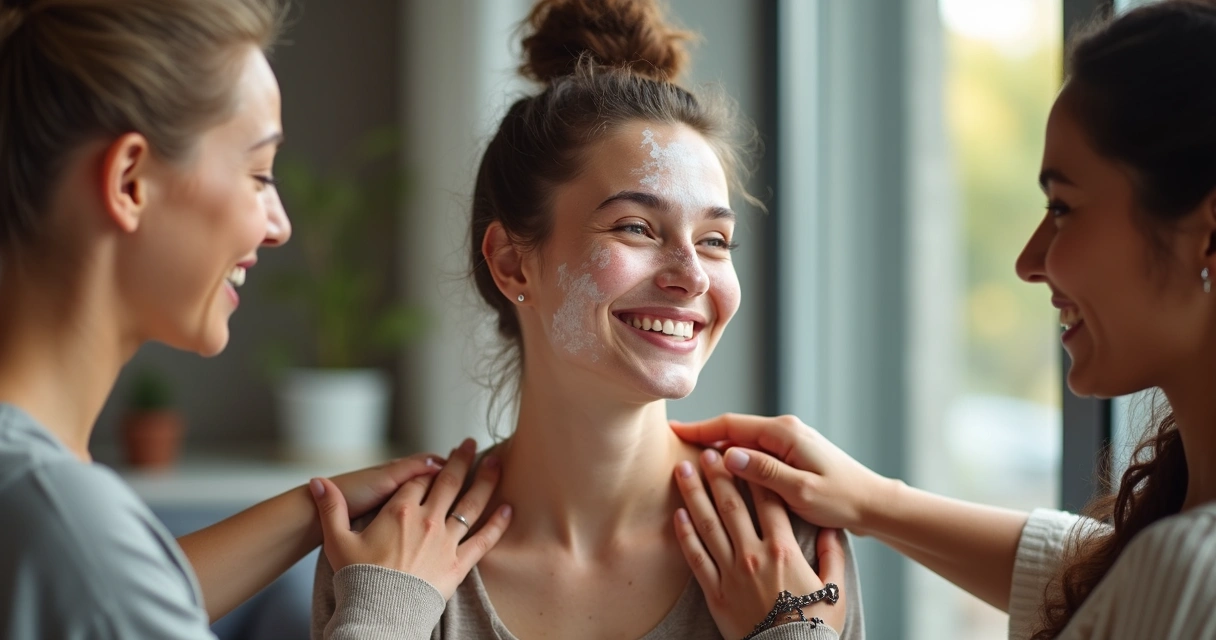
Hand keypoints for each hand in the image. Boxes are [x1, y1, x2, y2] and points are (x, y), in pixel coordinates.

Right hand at [308, 438, 512, 598]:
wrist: (378, 614)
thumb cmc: (357, 578)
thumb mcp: (336, 540)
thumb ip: (330, 507)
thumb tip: (316, 481)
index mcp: (399, 511)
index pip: (419, 481)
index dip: (429, 467)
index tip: (440, 456)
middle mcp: (427, 520)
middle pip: (449, 482)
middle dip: (461, 460)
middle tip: (472, 443)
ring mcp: (446, 541)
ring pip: (471, 503)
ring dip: (486, 480)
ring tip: (497, 461)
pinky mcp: (458, 563)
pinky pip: (484, 539)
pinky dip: (497, 522)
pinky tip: (509, 508)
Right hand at [672, 414, 895, 534]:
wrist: (873, 503)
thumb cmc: (841, 499)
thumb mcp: (799, 489)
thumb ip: (763, 471)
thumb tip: (726, 455)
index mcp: (784, 433)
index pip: (731, 426)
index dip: (700, 429)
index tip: (674, 431)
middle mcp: (785, 430)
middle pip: (734, 429)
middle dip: (703, 435)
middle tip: (673, 444)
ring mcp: (789, 440)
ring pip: (744, 439)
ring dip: (718, 446)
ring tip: (691, 456)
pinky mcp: (792, 453)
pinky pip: (756, 449)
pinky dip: (735, 456)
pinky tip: (723, 468)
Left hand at [673, 449, 846, 637]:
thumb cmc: (815, 626)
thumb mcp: (835, 588)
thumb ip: (833, 554)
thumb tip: (832, 529)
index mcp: (784, 550)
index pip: (768, 502)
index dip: (754, 474)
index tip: (743, 453)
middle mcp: (754, 555)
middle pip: (732, 505)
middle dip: (717, 474)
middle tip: (706, 452)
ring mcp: (732, 572)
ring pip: (708, 525)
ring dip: (694, 494)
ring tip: (683, 469)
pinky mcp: (715, 592)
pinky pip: (696, 558)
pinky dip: (685, 534)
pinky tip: (677, 514)